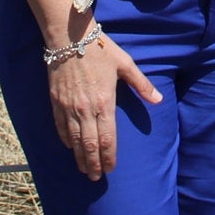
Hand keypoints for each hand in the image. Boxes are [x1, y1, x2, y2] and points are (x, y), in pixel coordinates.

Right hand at [46, 25, 160, 181]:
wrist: (69, 37)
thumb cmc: (100, 49)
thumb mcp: (125, 64)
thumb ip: (142, 85)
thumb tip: (158, 100)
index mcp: (105, 102)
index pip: (107, 138)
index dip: (109, 156)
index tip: (112, 168)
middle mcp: (86, 109)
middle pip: (89, 144)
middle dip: (93, 163)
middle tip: (96, 178)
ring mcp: (69, 106)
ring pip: (74, 139)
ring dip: (79, 157)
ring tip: (84, 170)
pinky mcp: (56, 101)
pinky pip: (60, 126)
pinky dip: (65, 139)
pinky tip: (69, 147)